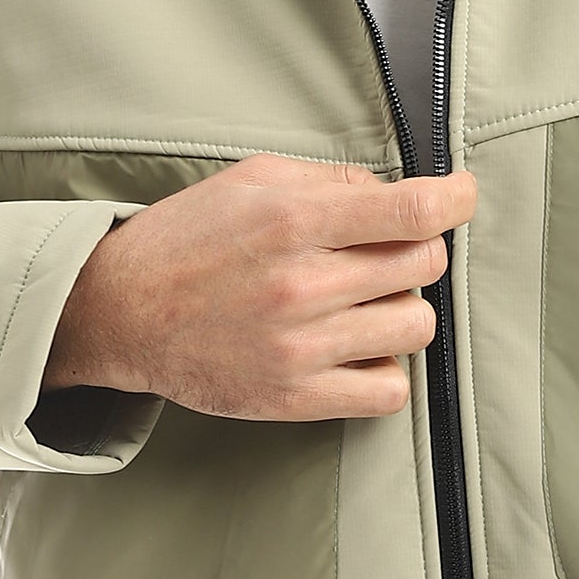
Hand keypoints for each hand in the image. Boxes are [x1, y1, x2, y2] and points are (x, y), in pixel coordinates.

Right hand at [42, 155, 476, 422]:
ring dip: (401, 310)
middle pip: (425, 266)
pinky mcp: (293, 398)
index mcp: (294, 220)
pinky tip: (357, 349)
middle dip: (417, 251)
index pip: (415, 211)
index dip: (456, 199)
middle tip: (384, 252)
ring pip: (416, 327)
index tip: (460, 196)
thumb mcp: (253, 179)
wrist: (119, 312)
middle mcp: (302, 284)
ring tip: (363, 302)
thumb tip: (395, 194)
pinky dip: (386, 368)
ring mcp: (300, 347)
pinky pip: (389, 391)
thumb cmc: (187, 240)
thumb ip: (331, 181)